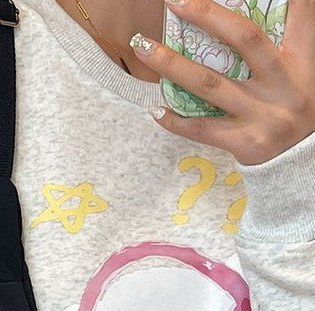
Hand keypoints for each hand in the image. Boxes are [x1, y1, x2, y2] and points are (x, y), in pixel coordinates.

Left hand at [130, 0, 314, 164]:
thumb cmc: (297, 110)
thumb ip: (288, 46)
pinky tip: (154, 110)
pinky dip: (175, 120)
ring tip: (143, 48)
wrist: (302, 163)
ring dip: (172, 64)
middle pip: (243, 40)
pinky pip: (201, 128)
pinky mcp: (244, 142)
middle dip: (208, 16)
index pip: (299, 16)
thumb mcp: (304, 74)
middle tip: (176, 1)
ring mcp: (262, 115)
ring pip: (210, 84)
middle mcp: (283, 84)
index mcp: (301, 61)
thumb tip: (252, 25)